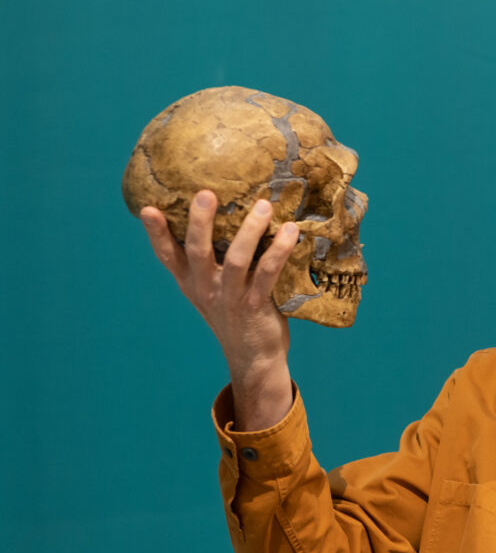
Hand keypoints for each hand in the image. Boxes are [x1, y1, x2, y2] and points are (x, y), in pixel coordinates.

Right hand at [139, 190, 298, 429]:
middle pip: (197, 251)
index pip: (167, 256)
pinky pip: (268, 273)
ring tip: (263, 206)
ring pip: (237, 259)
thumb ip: (213, 260)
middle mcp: (206, 289)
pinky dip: (280, 250)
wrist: (253, 358)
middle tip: (206, 194)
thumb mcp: (214, 289)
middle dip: (200, 222)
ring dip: (251, 230)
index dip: (156, 233)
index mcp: (192, 283)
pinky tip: (290, 231)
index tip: (148, 209)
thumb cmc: (235, 315)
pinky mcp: (256, 306)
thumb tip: (230, 213)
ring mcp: (231, 298)